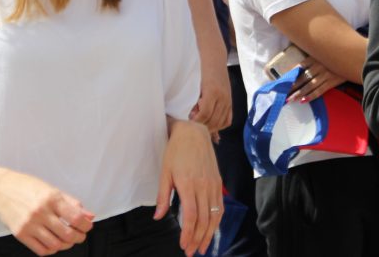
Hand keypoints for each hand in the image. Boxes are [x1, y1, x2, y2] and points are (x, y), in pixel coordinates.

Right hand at [0, 169, 93, 255]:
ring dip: (66, 245)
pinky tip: (54, 243)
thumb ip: (72, 203)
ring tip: (67, 239)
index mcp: (51, 198)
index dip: (85, 225)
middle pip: (67, 234)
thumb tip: (89, 216)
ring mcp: (30, 225)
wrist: (0, 189)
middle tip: (80, 235)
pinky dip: (51, 250)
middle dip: (79, 237)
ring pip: (55, 244)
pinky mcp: (20, 234)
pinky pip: (41, 250)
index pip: (75, 217)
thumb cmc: (26, 187)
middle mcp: (41, 212)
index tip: (87, 226)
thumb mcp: (52, 190)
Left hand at [156, 119, 222, 255]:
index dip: (188, 233)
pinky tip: (212, 229)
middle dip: (198, 239)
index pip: (191, 216)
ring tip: (203, 247)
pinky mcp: (218, 183)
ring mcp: (213, 185)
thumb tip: (158, 216)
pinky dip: (217, 221)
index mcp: (188, 184)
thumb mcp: (165, 172)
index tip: (184, 246)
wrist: (193, 133)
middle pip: (204, 219)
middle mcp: (204, 186)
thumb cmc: (176, 151)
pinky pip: (220, 206)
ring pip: (215, 215)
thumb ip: (163, 196)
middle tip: (192, 252)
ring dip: (209, 234)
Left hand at [189, 65, 232, 133]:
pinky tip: (211, 123)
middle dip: (202, 126)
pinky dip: (220, 125)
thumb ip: (195, 101)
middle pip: (213, 120)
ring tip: (201, 125)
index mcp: (212, 91)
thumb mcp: (195, 84)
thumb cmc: (201, 70)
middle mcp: (223, 97)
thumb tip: (192, 116)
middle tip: (193, 125)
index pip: (205, 114)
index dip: (196, 121)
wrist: (214, 59)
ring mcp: (228, 100)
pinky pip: (228, 120)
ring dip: (210, 127)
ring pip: (221, 122)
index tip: (189, 122)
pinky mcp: (230, 102)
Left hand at [287, 56, 342, 102]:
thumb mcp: (323, 55)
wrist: (354, 60)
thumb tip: (298, 68)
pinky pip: (320, 90)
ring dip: (299, 93)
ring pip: (309, 85)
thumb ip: (312, 59)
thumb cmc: (336, 57)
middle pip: (303, 77)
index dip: (291, 75)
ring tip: (290, 99)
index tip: (283, 82)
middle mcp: (319, 65)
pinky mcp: (332, 82)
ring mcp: (326, 74)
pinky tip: (304, 101)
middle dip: (292, 87)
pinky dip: (311, 96)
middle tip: (283, 93)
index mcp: (315, 58)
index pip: (300, 66)